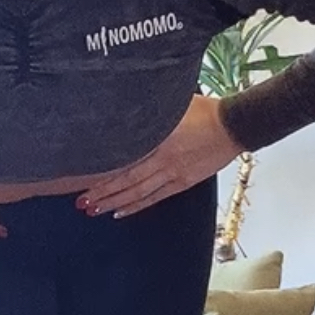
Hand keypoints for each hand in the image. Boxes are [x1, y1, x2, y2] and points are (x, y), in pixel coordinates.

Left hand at [77, 97, 242, 219]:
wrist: (233, 125)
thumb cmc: (205, 110)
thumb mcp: (172, 102)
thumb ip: (150, 109)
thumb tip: (127, 106)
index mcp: (158, 137)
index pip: (123, 157)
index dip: (102, 169)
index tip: (82, 176)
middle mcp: (162, 158)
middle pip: (125, 179)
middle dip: (102, 192)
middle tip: (81, 201)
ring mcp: (173, 173)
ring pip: (137, 192)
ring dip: (114, 202)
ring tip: (94, 209)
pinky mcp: (183, 182)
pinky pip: (155, 197)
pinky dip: (136, 206)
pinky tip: (121, 212)